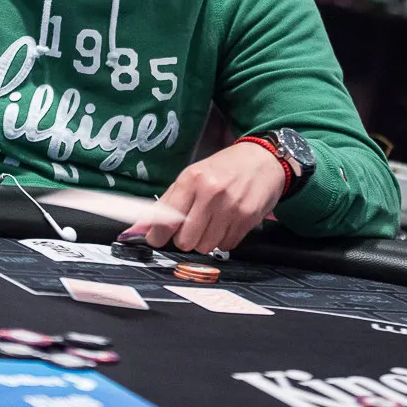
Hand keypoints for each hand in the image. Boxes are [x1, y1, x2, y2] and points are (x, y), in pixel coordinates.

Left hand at [127, 142, 284, 253]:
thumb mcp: (193, 175)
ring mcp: (231, 207)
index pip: (166, 220)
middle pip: (185, 241)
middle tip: (191, 227)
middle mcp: (211, 193)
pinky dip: (223, 239)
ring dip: (205, 240)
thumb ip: (169, 201)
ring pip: (206, 247)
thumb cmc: (224, 168)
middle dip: (185, 239)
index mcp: (192, 179)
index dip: (158, 236)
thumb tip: (143, 226)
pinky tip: (227, 223)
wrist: (263, 159)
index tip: (156, 239)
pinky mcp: (247, 219)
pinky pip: (226, 245)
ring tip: (212, 222)